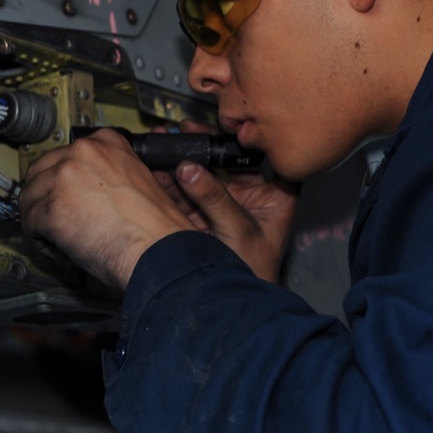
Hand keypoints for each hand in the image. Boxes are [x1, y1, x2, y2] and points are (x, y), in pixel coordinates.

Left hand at [19, 129, 195, 288]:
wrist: (161, 250)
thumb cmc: (156, 227)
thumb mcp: (139, 180)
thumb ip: (109, 174)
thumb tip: (84, 188)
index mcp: (106, 142)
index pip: (63, 155)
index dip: (63, 182)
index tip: (68, 197)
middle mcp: (83, 151)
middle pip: (39, 173)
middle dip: (45, 199)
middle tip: (59, 221)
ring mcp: (64, 177)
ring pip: (29, 199)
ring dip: (41, 221)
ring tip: (64, 239)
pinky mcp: (51, 207)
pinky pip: (29, 225)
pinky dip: (43, 242)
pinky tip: (63, 249)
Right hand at [154, 121, 298, 282]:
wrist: (230, 305)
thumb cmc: (253, 274)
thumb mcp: (239, 231)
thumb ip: (214, 199)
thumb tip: (190, 169)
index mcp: (275, 196)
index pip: (263, 158)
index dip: (243, 139)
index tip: (223, 127)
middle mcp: (252, 197)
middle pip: (227, 162)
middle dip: (203, 146)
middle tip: (184, 130)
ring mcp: (226, 205)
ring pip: (203, 175)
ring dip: (183, 159)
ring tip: (164, 142)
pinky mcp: (202, 217)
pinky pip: (185, 194)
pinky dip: (170, 181)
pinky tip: (157, 166)